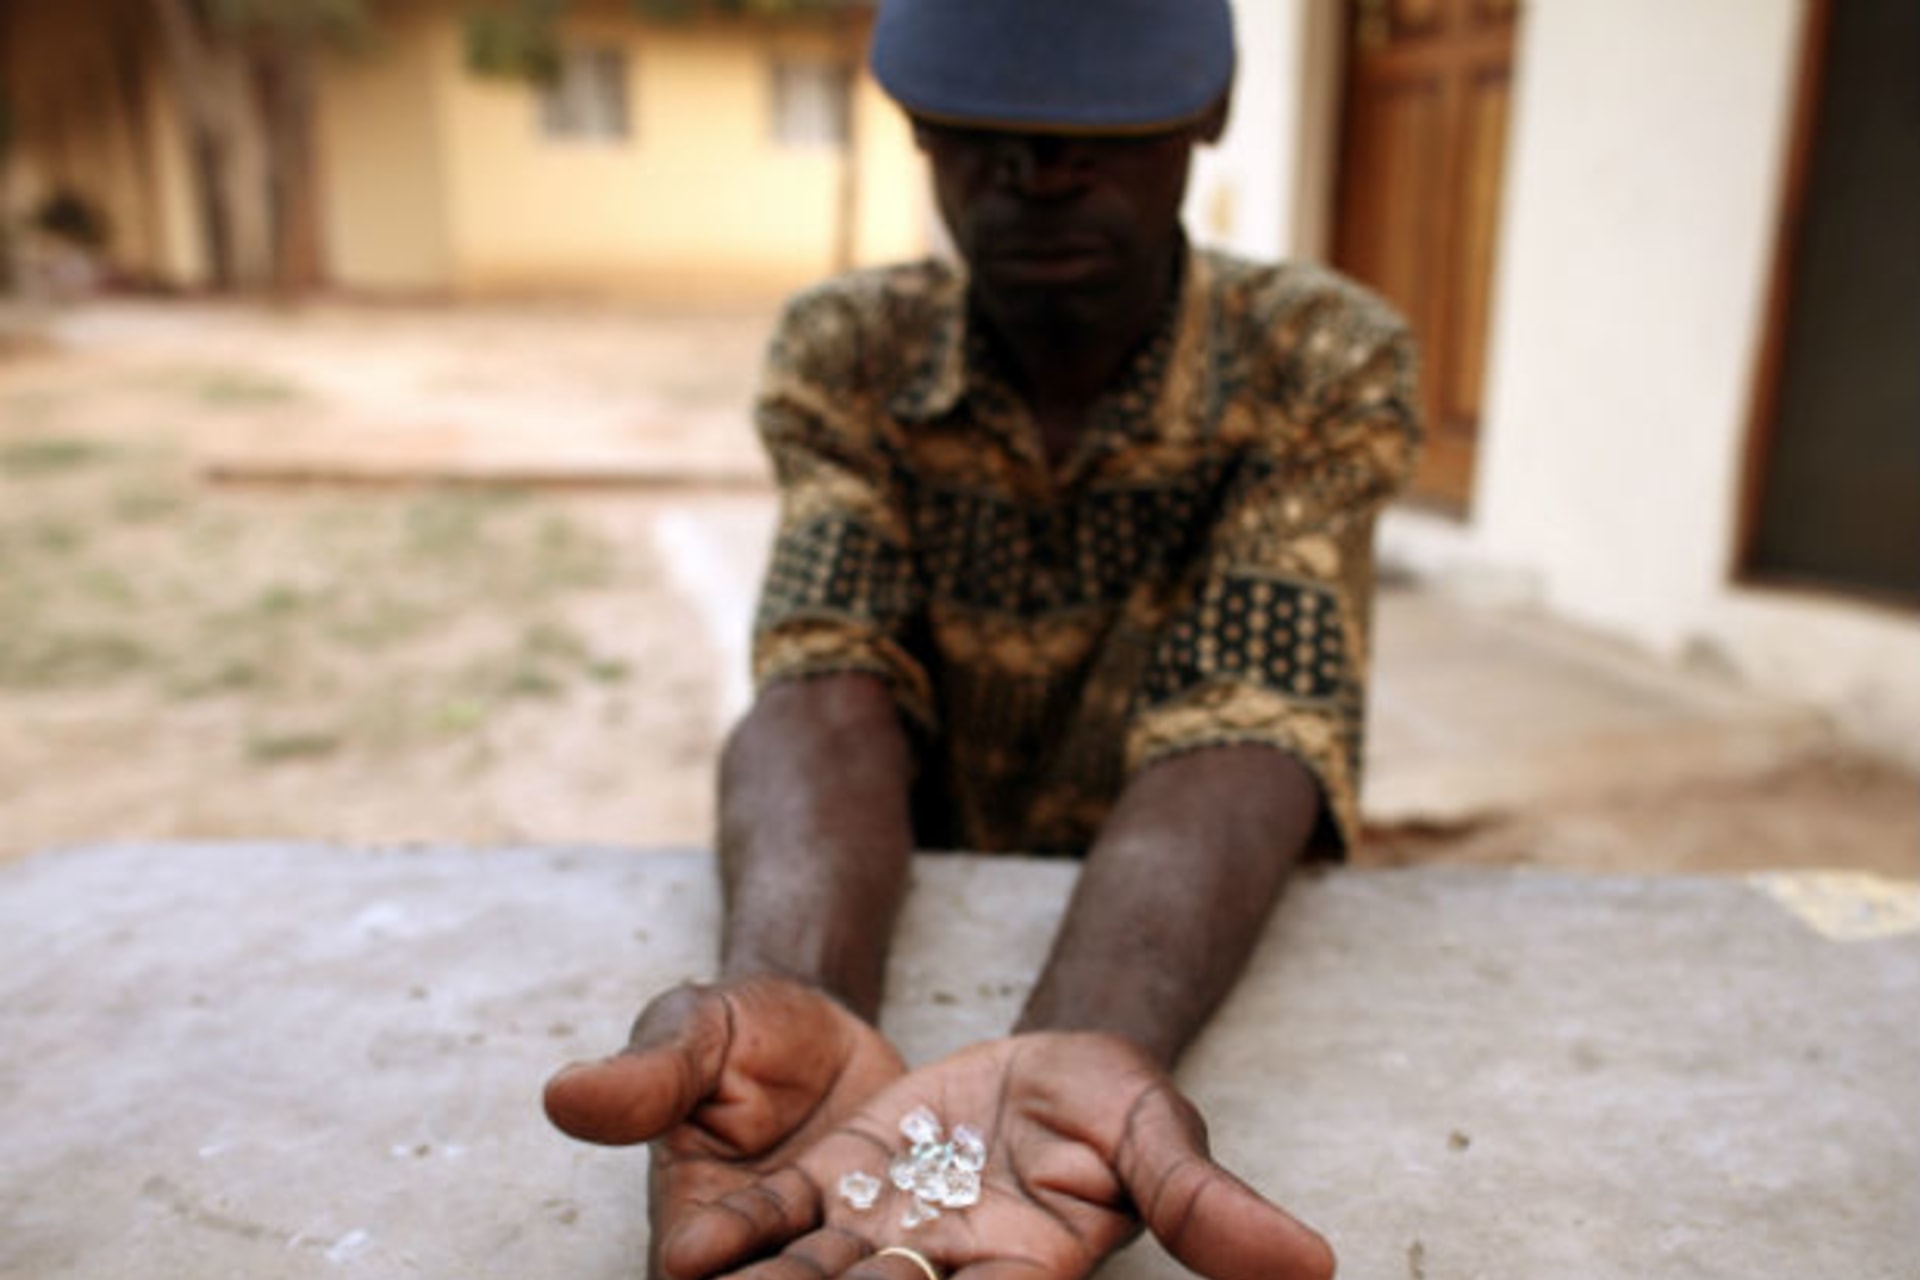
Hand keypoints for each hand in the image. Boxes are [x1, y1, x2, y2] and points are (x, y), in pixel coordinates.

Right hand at [543, 975, 906, 1279]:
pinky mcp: (897, 1243)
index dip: (718, 1279)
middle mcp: (758, 1263)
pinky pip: (912, 1272)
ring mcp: (831, 1257)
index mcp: (692, 1229)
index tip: (723, 1266)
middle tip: (857, 1277)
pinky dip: (935, 1276)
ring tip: (902, 1274)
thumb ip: (648, 1077)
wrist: (824, 1022)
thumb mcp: (694, 1034)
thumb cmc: (738, 1027)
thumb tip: (561, 1094)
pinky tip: (974, 1270)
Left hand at [663, 1031, 1335, 1279]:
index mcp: (1027, 1274)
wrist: (1055, 1063)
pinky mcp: (830, 1185)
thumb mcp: (1162, 1137)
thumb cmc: (1120, 1107)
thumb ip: (1210, 1205)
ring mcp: (878, 1235)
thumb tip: (1317, 1266)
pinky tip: (685, 1256)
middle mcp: (942, 1271)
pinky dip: (734, 1240)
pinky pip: (774, 1223)